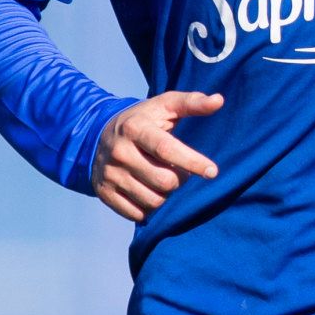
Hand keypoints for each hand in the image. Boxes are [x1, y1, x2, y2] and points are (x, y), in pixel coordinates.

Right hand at [92, 91, 222, 221]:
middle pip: (164, 181)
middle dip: (180, 179)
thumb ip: (192, 103)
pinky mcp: (104, 193)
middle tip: (179, 170)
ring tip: (162, 178)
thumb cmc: (143, 120)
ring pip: (153, 201)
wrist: (96, 135)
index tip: (212, 171)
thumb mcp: (164, 106)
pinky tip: (148, 190)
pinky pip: (138, 214)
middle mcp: (120, 152)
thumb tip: (219, 100)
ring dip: (166, 194)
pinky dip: (149, 207)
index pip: (167, 149)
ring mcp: (110, 174)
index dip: (193, 162)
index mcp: (135, 128)